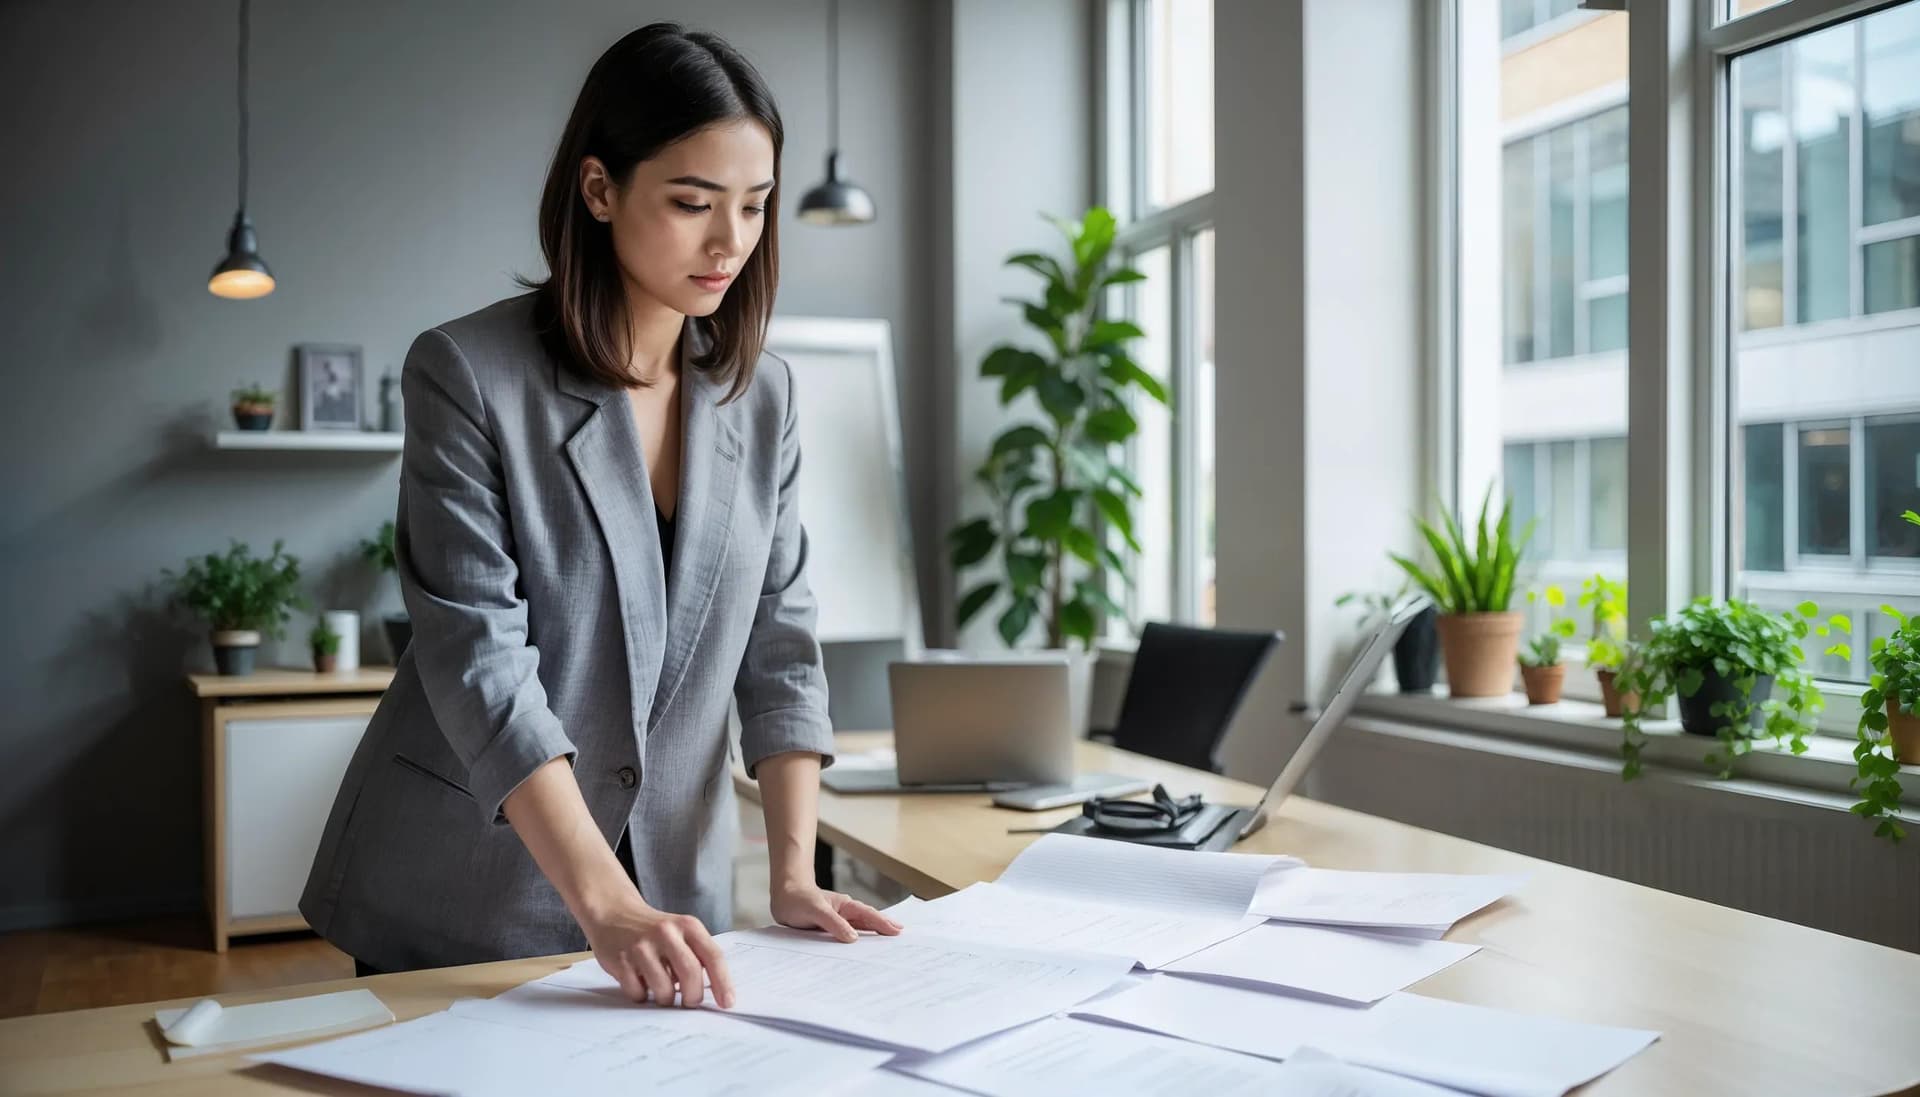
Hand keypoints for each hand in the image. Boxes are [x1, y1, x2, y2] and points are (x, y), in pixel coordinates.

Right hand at [578, 893, 733, 1008]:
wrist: (613, 914)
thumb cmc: (654, 930)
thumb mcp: (681, 932)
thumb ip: (698, 956)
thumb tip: (716, 993)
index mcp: (688, 926)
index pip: (713, 956)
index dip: (723, 982)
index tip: (727, 1002)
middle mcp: (666, 933)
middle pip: (690, 973)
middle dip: (693, 996)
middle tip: (690, 1002)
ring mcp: (641, 946)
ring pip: (664, 989)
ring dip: (666, 999)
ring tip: (662, 989)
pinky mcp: (621, 960)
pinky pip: (639, 993)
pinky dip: (643, 996)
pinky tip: (641, 983)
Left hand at [770, 879, 903, 942]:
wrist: (783, 896)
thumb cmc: (798, 897)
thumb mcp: (816, 910)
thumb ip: (834, 923)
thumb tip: (853, 938)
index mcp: (845, 906)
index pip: (869, 915)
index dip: (884, 923)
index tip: (898, 931)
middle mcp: (844, 914)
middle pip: (869, 924)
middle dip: (885, 930)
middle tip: (902, 940)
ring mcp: (838, 923)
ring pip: (859, 932)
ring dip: (872, 939)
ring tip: (887, 949)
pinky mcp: (829, 931)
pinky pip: (846, 939)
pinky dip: (855, 946)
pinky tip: (860, 953)